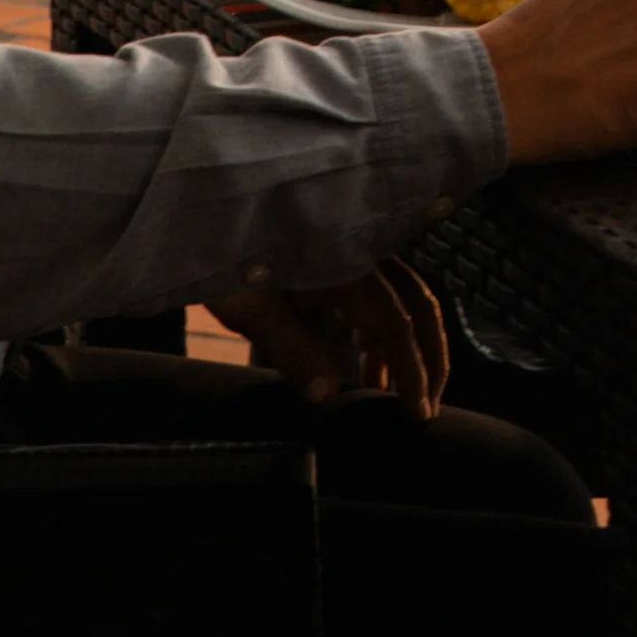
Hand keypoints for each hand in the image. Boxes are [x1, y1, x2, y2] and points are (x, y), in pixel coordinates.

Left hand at [214, 266, 450, 411]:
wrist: (206, 225)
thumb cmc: (225, 259)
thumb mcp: (252, 308)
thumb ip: (292, 350)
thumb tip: (329, 397)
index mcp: (346, 264)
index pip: (397, 321)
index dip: (412, 369)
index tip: (416, 411)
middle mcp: (361, 258)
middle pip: (417, 308)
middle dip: (429, 360)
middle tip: (428, 409)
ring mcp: (354, 260)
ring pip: (403, 305)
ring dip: (409, 351)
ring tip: (402, 399)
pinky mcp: (341, 267)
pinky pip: (379, 303)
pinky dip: (383, 339)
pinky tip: (372, 373)